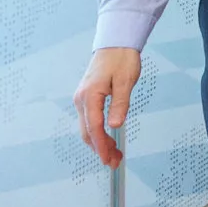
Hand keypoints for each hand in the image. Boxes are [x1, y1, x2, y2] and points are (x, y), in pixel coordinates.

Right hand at [75, 47, 141, 167]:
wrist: (115, 44)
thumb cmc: (121, 60)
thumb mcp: (125, 82)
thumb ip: (120, 104)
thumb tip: (115, 126)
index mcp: (89, 96)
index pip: (94, 128)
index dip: (102, 146)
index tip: (110, 160)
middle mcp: (81, 99)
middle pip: (88, 132)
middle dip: (100, 149)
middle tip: (115, 162)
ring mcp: (82, 99)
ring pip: (87, 127)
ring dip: (99, 142)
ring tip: (115, 154)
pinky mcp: (86, 98)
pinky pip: (89, 120)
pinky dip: (97, 132)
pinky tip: (108, 139)